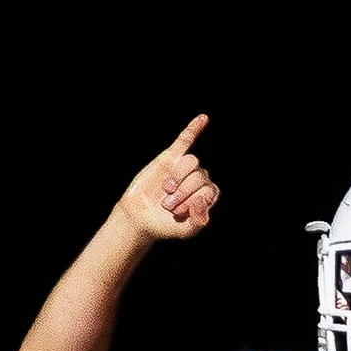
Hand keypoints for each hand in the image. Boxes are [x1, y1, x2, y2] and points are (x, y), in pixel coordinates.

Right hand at [114, 114, 217, 241]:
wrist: (140, 217)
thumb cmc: (164, 225)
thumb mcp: (184, 231)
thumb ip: (198, 222)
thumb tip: (203, 202)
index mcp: (206, 195)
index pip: (209, 190)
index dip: (194, 200)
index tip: (178, 213)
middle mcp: (198, 179)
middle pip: (200, 176)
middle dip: (183, 192)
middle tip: (167, 205)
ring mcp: (184, 168)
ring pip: (191, 162)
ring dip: (179, 176)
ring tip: (166, 189)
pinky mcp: (170, 158)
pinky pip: (184, 140)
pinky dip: (193, 129)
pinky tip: (203, 118)